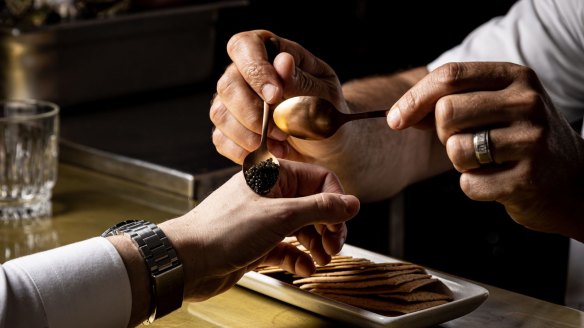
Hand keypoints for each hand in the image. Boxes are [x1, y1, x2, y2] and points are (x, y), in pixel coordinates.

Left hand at [160, 159, 359, 300]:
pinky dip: (298, 258)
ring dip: (316, 245)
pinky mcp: (257, 243)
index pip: (318, 179)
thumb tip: (350, 203)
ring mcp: (263, 219)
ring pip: (302, 228)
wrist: (187, 261)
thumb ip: (319, 208)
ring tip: (321, 259)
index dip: (335, 201)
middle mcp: (269, 195)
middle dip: (327, 227)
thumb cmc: (223, 230)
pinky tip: (304, 268)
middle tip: (334, 246)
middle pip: (313, 206)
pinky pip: (287, 248)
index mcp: (273, 176)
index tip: (344, 222)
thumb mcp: (280, 216)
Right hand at [210, 29, 347, 165]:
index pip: (244, 46)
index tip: (275, 95)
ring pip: (220, 114)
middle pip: (228, 85)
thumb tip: (282, 61)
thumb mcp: (325, 96)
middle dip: (253, 114)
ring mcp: (233, 102)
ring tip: (281, 144)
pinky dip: (245, 151)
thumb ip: (302, 82)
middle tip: (283, 131)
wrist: (327, 144)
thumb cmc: (327, 112)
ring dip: (250, 136)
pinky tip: (269, 153)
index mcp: (271, 53)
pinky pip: (221, 139)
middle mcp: (245, 73)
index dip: (255, 70)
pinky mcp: (229, 129)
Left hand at [389, 61, 583, 239]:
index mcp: (516, 77)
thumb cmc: (518, 140)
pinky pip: (469, 184)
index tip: (394, 119)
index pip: (450, 76)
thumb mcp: (494, 108)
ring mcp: (531, 141)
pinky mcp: (527, 179)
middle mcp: (528, 103)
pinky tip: (499, 181)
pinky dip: (474, 186)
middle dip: (443, 133)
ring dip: (460, 162)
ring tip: (487, 161)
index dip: (414, 98)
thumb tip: (399, 115)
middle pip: (446, 113)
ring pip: (455, 149)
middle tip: (465, 141)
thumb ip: (450, 103)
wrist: (572, 181)